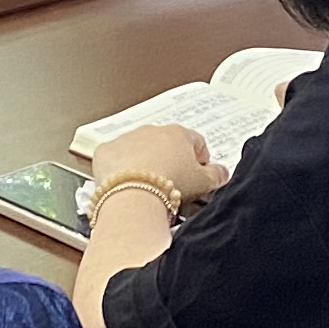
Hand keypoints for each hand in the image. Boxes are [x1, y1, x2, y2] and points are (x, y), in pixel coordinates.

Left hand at [90, 122, 224, 209]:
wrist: (133, 196)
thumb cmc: (168, 186)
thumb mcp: (204, 183)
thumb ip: (217, 175)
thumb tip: (222, 172)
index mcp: (179, 133)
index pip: (196, 143)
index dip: (199, 162)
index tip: (197, 177)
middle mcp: (152, 131)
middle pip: (166, 146)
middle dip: (170, 163)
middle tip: (172, 187)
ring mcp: (127, 139)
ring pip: (139, 152)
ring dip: (144, 166)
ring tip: (148, 190)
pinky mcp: (106, 152)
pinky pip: (115, 160)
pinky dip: (120, 172)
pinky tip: (126, 187)